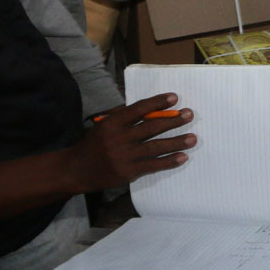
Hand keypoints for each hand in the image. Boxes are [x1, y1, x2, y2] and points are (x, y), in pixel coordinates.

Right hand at [69, 93, 193, 192]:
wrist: (76, 170)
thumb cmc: (94, 143)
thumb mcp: (104, 125)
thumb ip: (124, 116)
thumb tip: (153, 108)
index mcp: (112, 123)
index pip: (139, 109)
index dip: (158, 103)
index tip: (174, 97)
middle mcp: (119, 139)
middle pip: (151, 127)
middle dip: (173, 121)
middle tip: (189, 114)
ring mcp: (124, 157)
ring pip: (155, 147)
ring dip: (176, 142)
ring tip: (193, 138)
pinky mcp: (128, 172)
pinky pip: (153, 165)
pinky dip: (169, 161)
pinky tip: (183, 157)